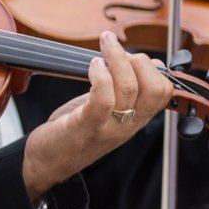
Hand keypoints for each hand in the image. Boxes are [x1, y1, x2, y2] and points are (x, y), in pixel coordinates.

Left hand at [21, 31, 171, 198]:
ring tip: (104, 45)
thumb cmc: (70, 132)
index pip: (164, 92)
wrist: (45, 164)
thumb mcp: (103, 112)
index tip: (134, 56)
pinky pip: (103, 98)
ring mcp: (109, 127)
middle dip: (140, 60)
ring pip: (129, 87)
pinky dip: (100, 76)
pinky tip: (92, 65)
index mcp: (136, 120)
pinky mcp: (86, 126)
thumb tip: (130, 61)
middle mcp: (128, 125)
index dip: (155, 69)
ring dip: (117, 57)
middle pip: (155, 88)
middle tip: (116, 50)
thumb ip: (118, 91)